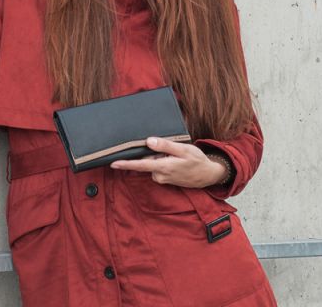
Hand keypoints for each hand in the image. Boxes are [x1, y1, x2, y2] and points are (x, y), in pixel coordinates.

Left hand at [110, 137, 226, 187]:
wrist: (208, 175)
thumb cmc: (197, 161)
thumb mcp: (183, 149)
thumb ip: (165, 146)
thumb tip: (149, 141)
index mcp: (164, 167)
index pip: (141, 165)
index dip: (126, 164)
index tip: (113, 163)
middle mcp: (161, 175)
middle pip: (147, 161)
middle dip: (152, 153)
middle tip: (168, 149)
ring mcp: (163, 179)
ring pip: (153, 164)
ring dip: (160, 157)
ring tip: (176, 155)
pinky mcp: (165, 179)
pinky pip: (158, 168)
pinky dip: (163, 162)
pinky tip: (174, 160)